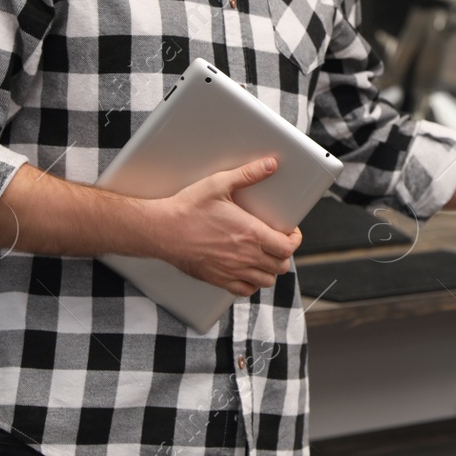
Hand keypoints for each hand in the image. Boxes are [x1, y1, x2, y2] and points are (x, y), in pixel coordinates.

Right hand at [150, 157, 302, 295]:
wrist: (160, 230)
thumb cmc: (187, 209)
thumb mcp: (219, 184)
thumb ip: (248, 174)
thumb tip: (270, 165)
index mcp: (250, 234)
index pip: (287, 247)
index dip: (295, 240)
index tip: (291, 233)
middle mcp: (244, 256)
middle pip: (280, 266)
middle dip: (284, 254)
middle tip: (277, 242)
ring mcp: (231, 271)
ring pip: (266, 281)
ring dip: (270, 270)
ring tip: (264, 256)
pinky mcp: (217, 279)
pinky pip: (245, 291)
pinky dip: (251, 283)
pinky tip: (247, 270)